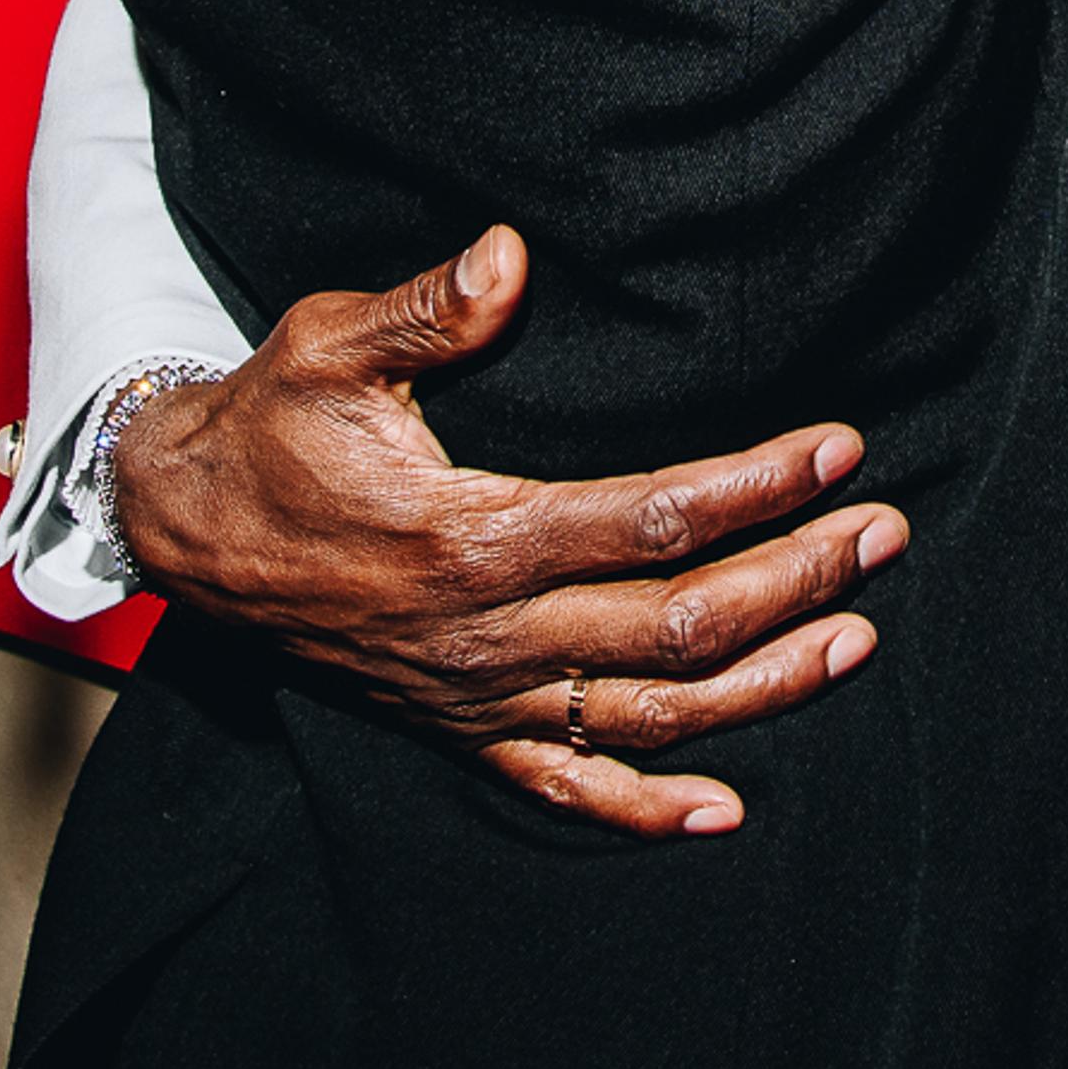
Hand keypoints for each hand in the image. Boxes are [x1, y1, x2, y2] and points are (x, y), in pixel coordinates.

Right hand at [110, 225, 905, 838]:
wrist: (181, 530)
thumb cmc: (269, 428)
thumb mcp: (326, 348)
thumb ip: (425, 309)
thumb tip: (508, 254)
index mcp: (473, 539)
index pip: (652, 519)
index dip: (756, 487)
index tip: (841, 449)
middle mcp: (486, 634)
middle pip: (677, 624)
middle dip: (796, 579)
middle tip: (886, 532)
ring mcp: (475, 695)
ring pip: (647, 713)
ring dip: (763, 684)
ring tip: (858, 638)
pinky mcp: (457, 728)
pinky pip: (559, 787)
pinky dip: (642, 811)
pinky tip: (723, 813)